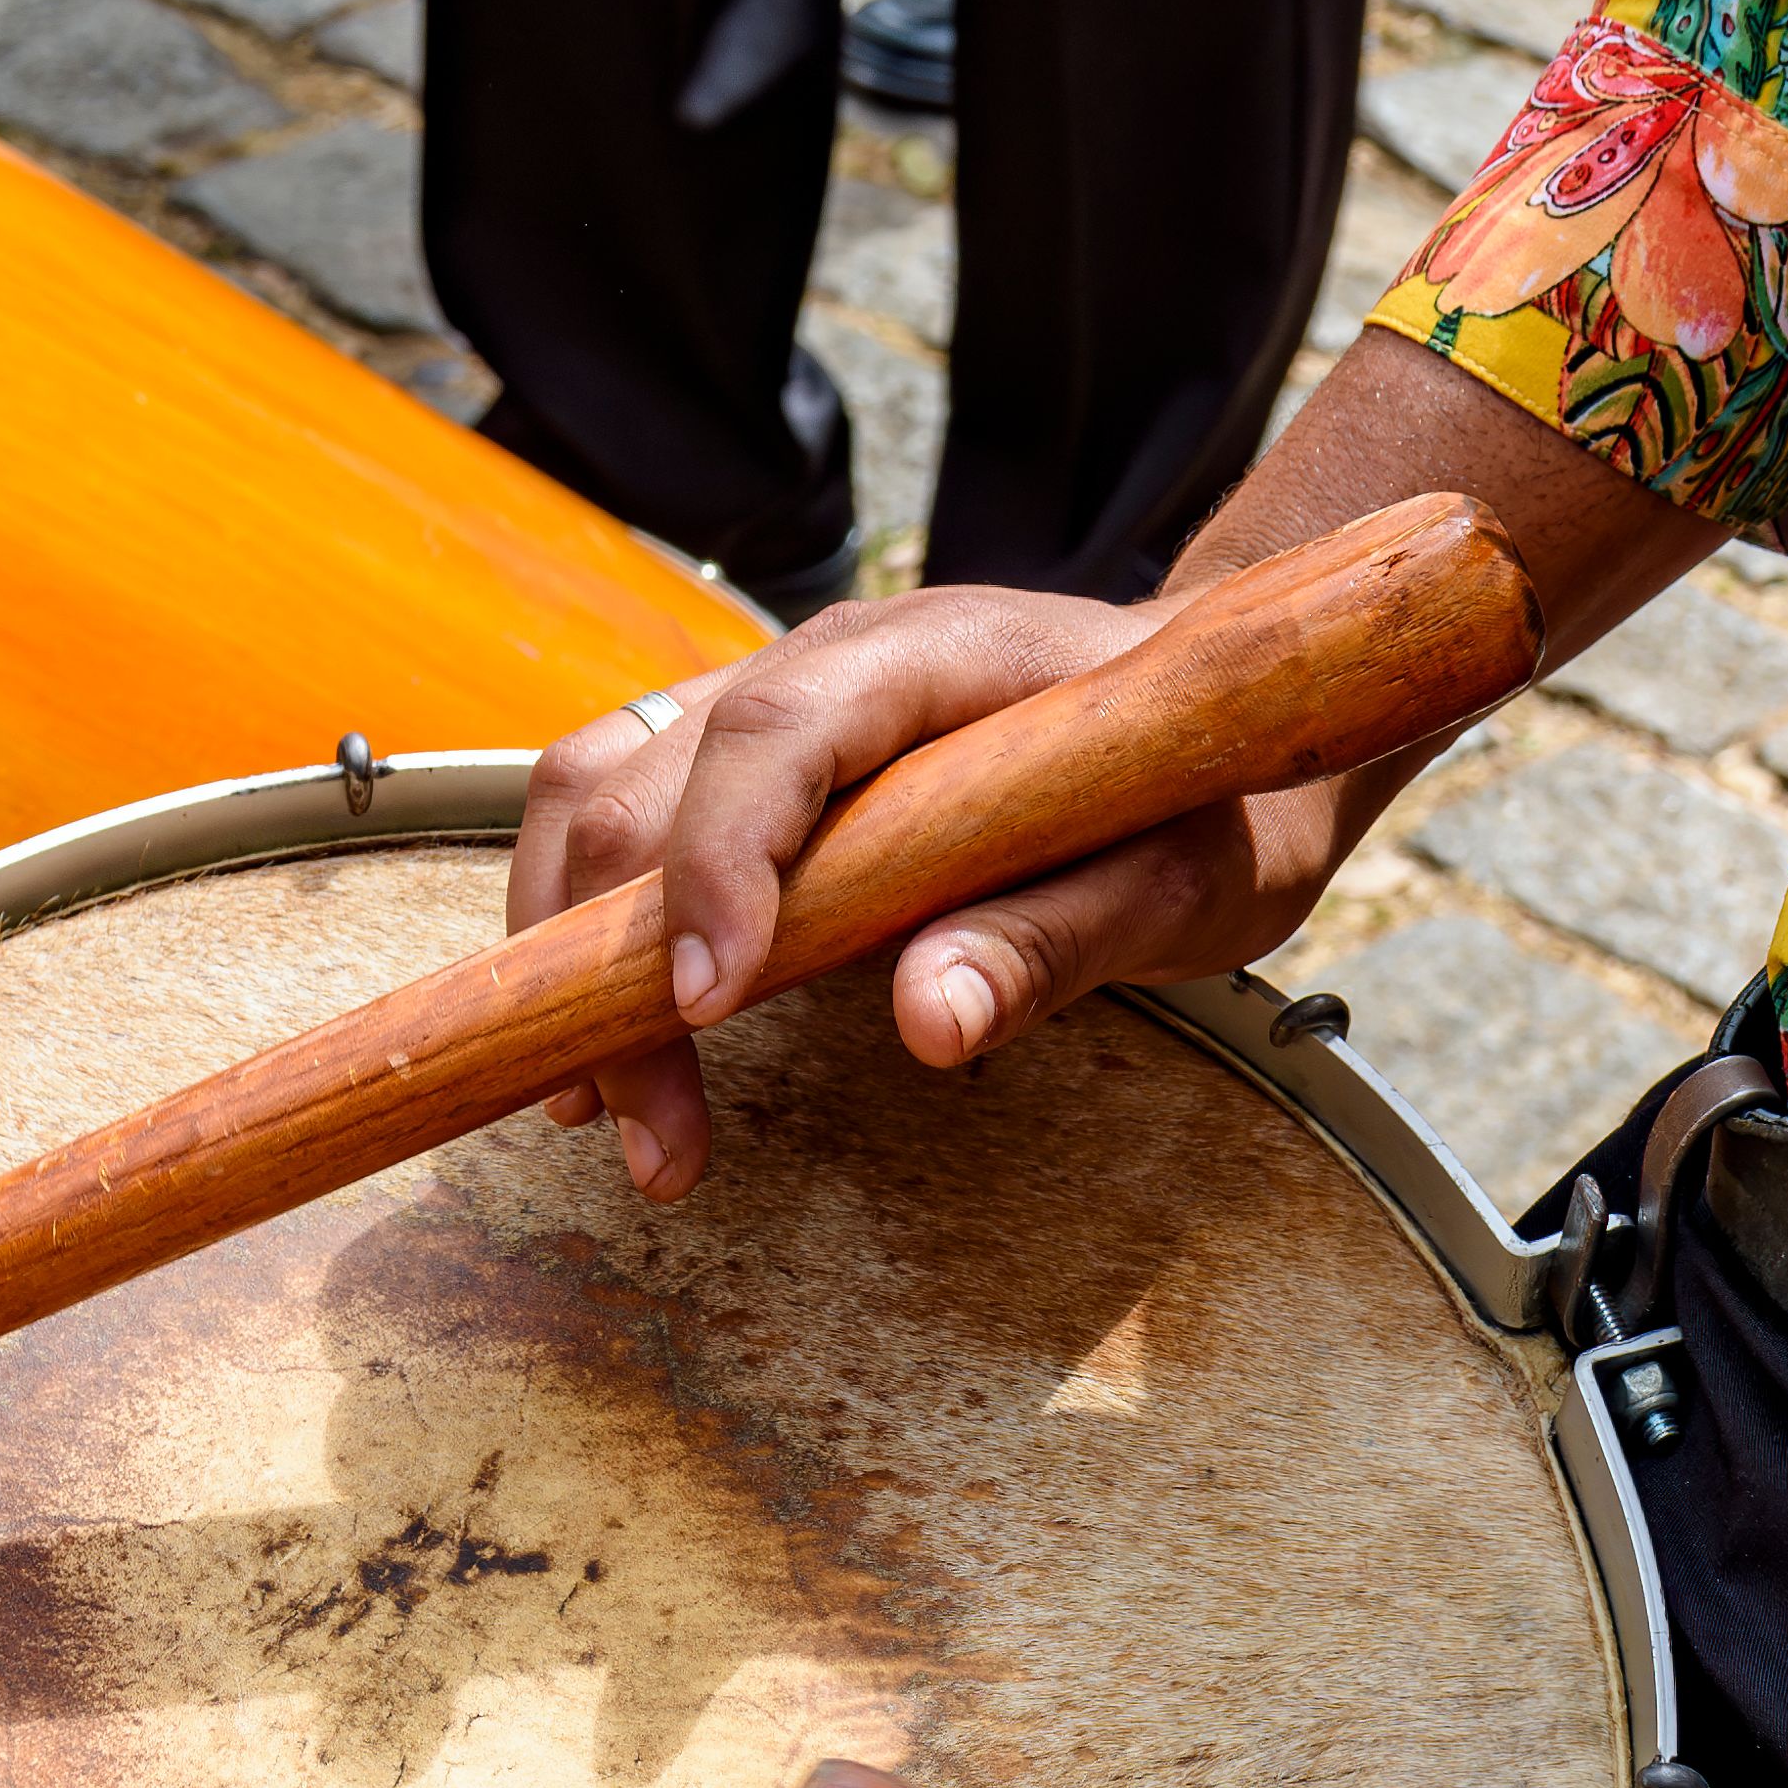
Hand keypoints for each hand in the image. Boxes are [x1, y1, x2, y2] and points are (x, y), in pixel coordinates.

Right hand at [509, 587, 1369, 1196]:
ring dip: (567, 952)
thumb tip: (932, 1018)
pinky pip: (627, 821)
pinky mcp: (753, 767)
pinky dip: (592, 936)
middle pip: (643, 775)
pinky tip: (617, 1051)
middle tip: (643, 1131)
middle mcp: (826, 661)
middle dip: (609, 959)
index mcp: (938, 656)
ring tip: (600, 1110)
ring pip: (597, 793)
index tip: (703, 1006)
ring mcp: (774, 703)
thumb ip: (1060, 938)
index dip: (717, 864)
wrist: (1220, 711)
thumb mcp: (1186, 880)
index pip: (775, 732)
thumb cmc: (1212, 788)